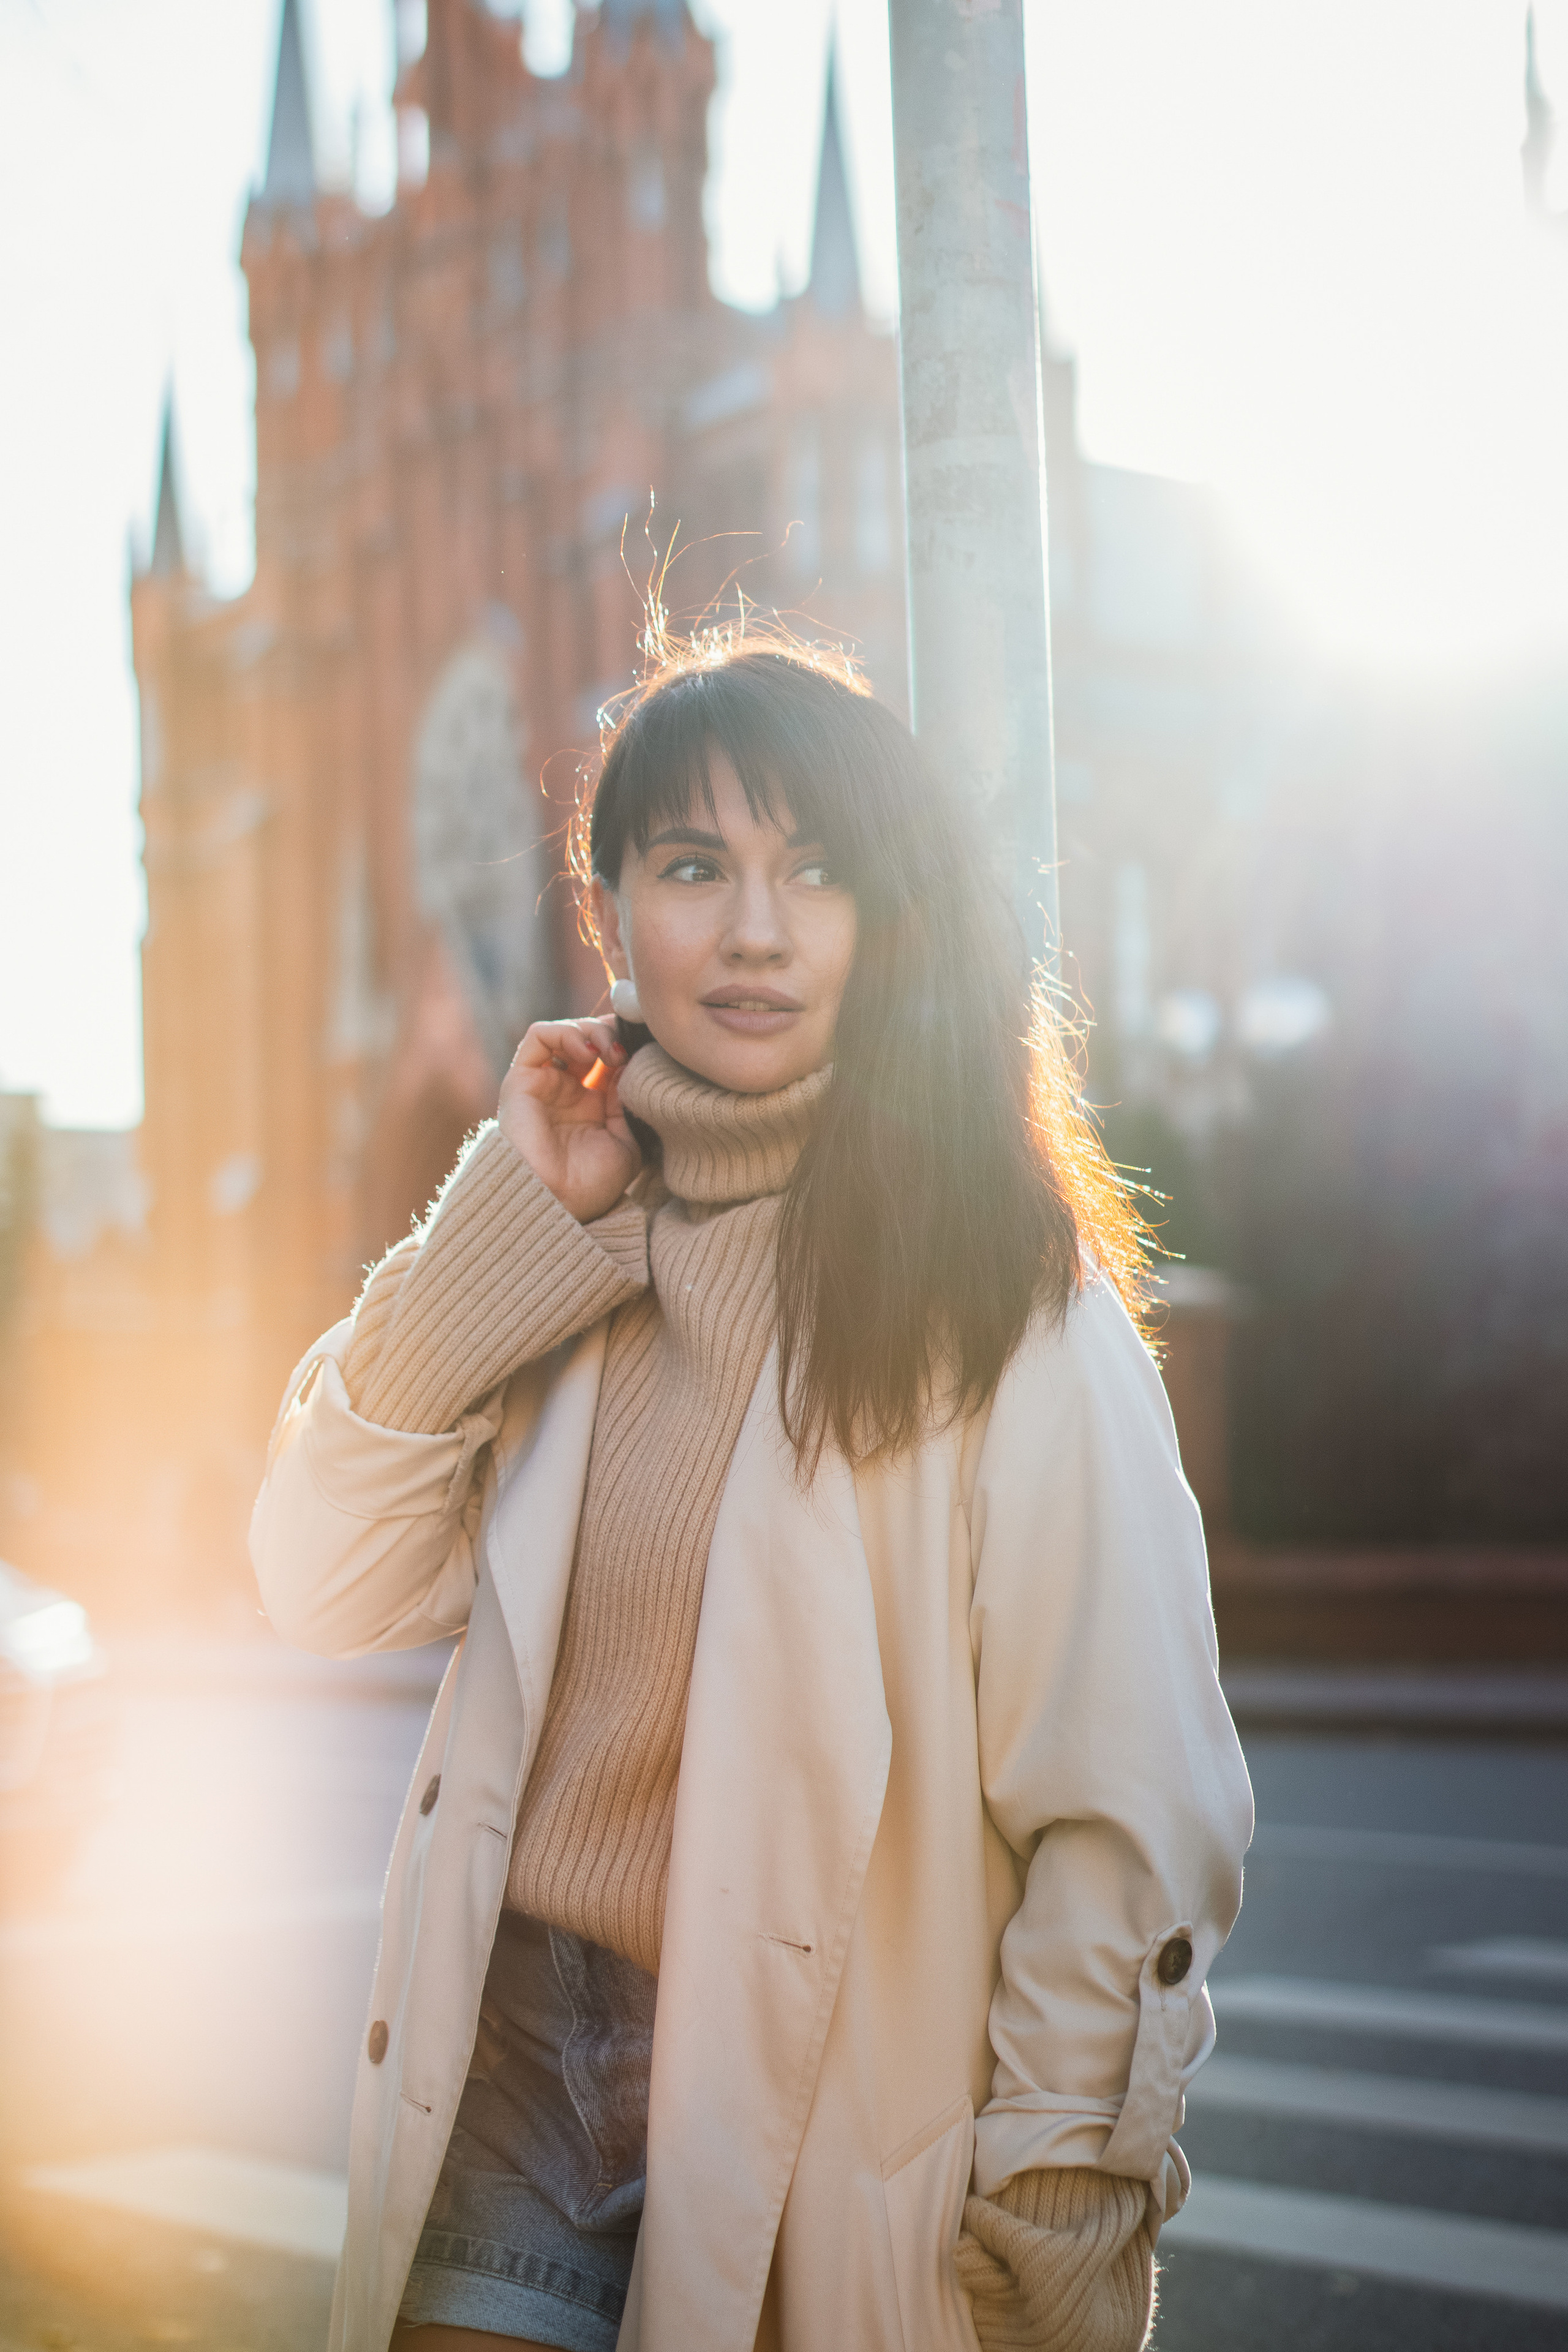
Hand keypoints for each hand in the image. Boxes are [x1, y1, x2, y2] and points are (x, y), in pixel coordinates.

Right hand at [497, 1019, 640, 1223]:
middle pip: (589, 1040)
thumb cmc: (590, 1185)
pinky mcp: (521, 1079)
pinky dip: (565, 1032)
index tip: (647, 1049)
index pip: (609, 1058)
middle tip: (627, 1051)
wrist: (556, 1203)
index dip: (628, 1045)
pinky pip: (538, 1036)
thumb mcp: (625, 1143)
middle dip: (612, 1034)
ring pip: (564, 1033)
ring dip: (591, 1031)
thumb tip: (632, 1066)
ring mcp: (543, 1084)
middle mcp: (566, 1091)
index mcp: (590, 1106)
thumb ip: (627, 1104)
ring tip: (609, 1052)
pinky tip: (586, 1053)